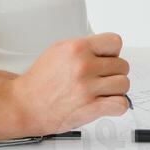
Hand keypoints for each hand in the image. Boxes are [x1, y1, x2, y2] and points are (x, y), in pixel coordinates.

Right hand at [9, 33, 129, 132]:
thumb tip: (106, 51)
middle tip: (101, 80)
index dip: (113, 52)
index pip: (115, 42)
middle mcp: (84, 65)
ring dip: (116, 90)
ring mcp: (87, 87)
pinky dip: (117, 105)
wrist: (25, 104)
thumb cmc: (39, 81)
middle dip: (113, 73)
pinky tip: (106, 104)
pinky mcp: (90, 107)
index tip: (106, 59)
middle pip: (122, 65)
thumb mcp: (58, 51)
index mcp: (77, 48)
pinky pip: (120, 104)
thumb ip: (84, 48)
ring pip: (124, 84)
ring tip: (103, 92)